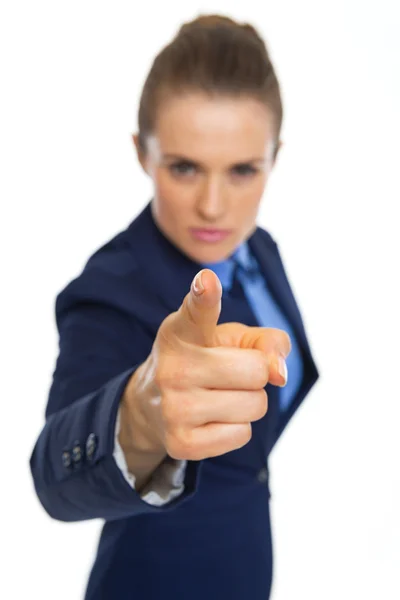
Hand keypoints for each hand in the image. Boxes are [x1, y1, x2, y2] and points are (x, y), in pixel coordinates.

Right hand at [122, 269, 290, 462]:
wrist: (154, 406)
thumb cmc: (205, 361)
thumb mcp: (232, 339)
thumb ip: (267, 341)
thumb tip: (279, 373)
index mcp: (182, 331)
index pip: (197, 310)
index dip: (204, 295)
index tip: (207, 282)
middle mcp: (173, 367)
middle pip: (256, 371)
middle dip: (255, 374)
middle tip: (229, 375)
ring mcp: (174, 407)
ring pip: (254, 406)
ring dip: (248, 403)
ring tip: (219, 397)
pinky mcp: (180, 443)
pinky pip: (242, 435)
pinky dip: (237, 428)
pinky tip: (212, 420)